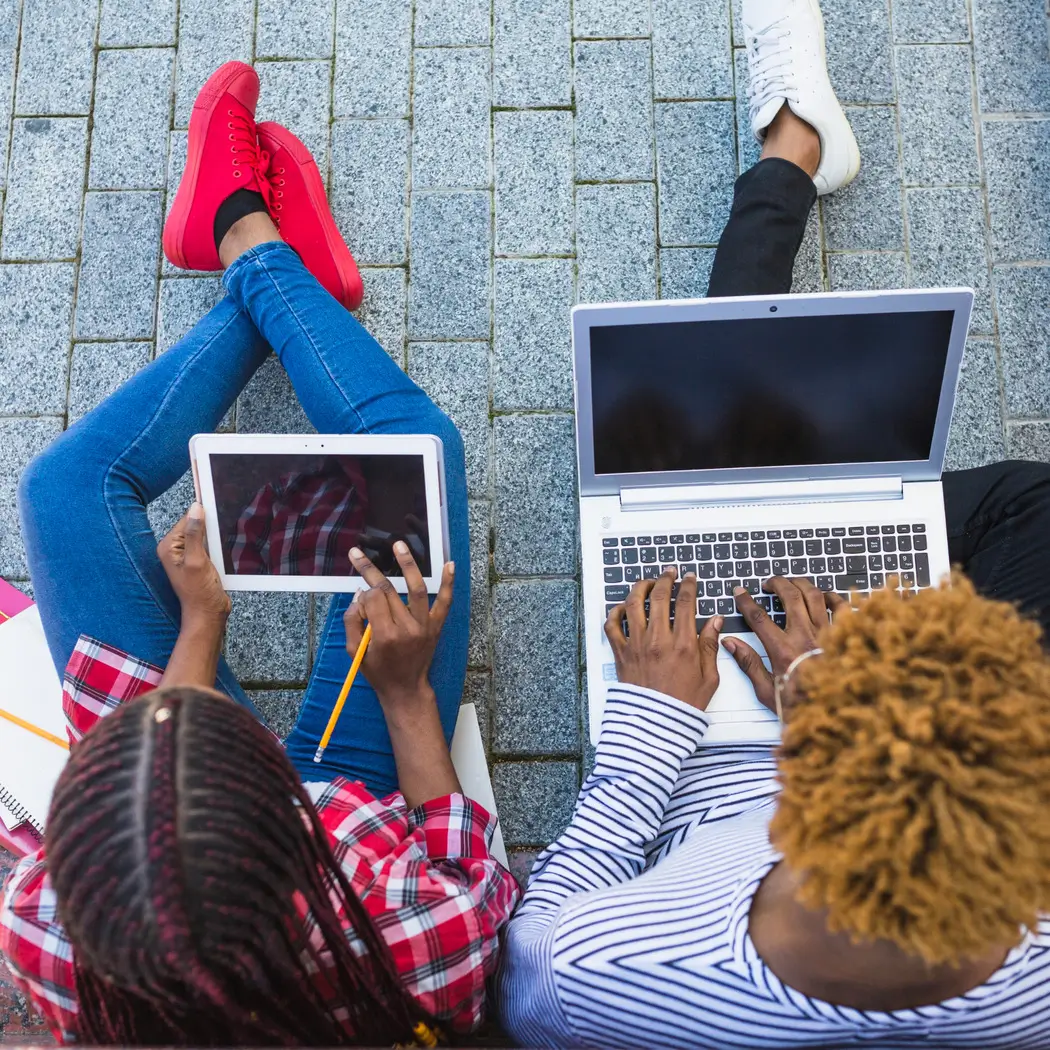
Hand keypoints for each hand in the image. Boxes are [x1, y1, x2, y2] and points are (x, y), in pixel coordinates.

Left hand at [157, 502, 230, 625]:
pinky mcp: (199, 561)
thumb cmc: (199, 592)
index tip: (217, 511)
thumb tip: (195, 508)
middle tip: (222, 533)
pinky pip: (209, 545)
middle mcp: (175, 550)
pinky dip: (218, 545)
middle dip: (210, 527)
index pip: (186, 519)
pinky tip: (224, 550)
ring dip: (216, 537)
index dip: (202, 515)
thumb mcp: (196, 561)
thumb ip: (194, 534)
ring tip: (223, 544)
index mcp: (168, 547)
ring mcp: (188, 556)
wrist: (209, 613)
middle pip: (195, 526)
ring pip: (204, 535)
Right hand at [344, 542, 453, 710]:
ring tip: (399, 545)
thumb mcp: (355, 652)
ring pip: (417, 589)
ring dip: (408, 565)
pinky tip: (449, 565)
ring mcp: (424, 626)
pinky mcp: (436, 627)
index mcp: (385, 636)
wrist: (406, 689)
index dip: (363, 593)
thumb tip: (358, 595)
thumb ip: (353, 622)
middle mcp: (407, 628)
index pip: (374, 599)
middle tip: (359, 555)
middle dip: (372, 573)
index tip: (359, 596)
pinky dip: (449, 583)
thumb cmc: (378, 672)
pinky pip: (446, 602)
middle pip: (389, 591)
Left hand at [605, 568, 722, 710]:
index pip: (685, 604)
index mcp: (682, 645)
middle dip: (664, 579)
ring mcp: (636, 645)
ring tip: (646, 583)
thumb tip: (716, 622)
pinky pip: (611, 626)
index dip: (688, 586)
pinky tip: (622, 607)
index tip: (690, 578)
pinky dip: (614, 612)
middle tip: (669, 573)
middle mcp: (657, 640)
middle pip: (658, 597)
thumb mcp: (708, 678)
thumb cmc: (683, 705)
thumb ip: (711, 646)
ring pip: (633, 605)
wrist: (656, 726)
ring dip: (639, 588)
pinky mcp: (620, 654)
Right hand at [723, 577, 848, 713]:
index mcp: (783, 650)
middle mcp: (805, 637)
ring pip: (814, 595)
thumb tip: (730, 643)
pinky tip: (825, 595)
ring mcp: (828, 635)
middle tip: (768, 583)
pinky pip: (842, 607)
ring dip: (800, 584)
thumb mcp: (768, 692)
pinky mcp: (845, 637)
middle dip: (776, 583)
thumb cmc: (803, 707)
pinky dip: (833, 597)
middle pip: (789, 596)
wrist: (838, 716)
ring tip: (792, 583)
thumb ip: (749, 664)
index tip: (740, 592)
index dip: (746, 601)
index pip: (759, 617)